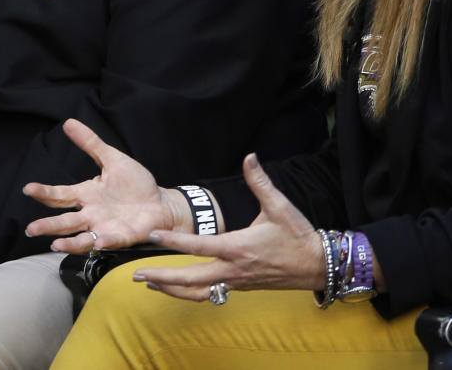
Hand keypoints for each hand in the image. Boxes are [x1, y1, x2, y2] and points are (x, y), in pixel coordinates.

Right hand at [23, 118, 180, 251]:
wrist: (161, 203)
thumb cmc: (135, 184)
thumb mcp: (112, 159)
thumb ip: (91, 143)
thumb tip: (69, 123)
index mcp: (86, 195)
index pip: (60, 195)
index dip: (44, 192)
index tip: (28, 189)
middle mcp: (91, 214)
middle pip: (64, 221)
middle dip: (47, 226)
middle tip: (31, 230)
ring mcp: (104, 228)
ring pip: (81, 238)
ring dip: (67, 243)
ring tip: (54, 245)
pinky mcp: (122, 237)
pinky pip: (110, 241)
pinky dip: (103, 242)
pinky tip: (98, 240)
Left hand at [131, 153, 324, 299]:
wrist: (316, 264)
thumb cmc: (298, 234)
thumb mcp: (279, 206)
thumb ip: (260, 182)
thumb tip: (249, 157)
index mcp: (239, 247)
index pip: (199, 245)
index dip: (173, 240)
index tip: (152, 235)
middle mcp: (233, 268)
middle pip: (190, 278)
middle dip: (162, 277)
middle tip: (135, 274)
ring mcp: (236, 281)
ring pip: (197, 292)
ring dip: (171, 289)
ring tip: (149, 283)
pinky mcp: (240, 287)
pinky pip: (209, 294)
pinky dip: (189, 293)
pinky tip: (177, 289)